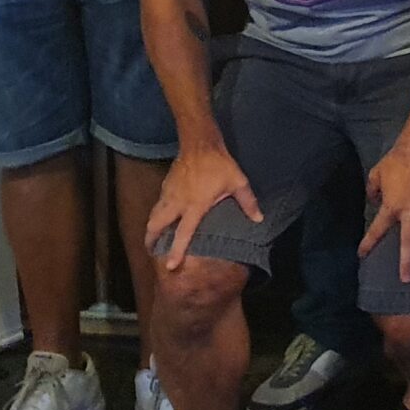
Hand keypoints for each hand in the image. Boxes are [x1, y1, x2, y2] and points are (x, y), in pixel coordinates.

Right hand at [145, 143, 262, 271]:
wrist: (200, 143)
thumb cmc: (220, 165)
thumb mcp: (238, 182)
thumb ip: (248, 202)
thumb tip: (259, 219)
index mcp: (195, 206)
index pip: (183, 233)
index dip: (176, 250)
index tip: (170, 266)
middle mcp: (177, 202)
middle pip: (156, 225)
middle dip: (150, 240)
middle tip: (151, 251)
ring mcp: (168, 194)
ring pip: (153, 215)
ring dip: (151, 228)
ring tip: (152, 239)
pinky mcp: (165, 186)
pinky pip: (157, 205)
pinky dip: (156, 214)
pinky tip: (161, 218)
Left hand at [362, 147, 409, 284]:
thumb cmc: (395, 161)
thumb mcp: (376, 173)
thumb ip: (372, 189)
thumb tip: (373, 199)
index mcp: (391, 207)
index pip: (377, 229)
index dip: (368, 243)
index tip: (362, 255)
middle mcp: (409, 213)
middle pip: (408, 242)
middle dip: (406, 261)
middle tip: (406, 279)